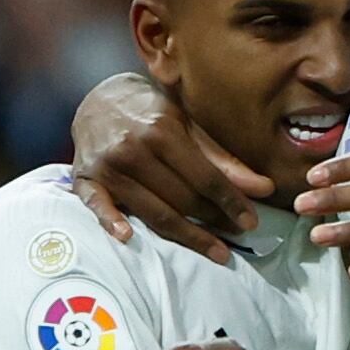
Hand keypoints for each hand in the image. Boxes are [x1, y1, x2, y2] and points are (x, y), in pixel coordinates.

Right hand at [70, 73, 271, 266]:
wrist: (97, 98)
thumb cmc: (150, 112)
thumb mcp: (187, 124)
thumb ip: (222, 158)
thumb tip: (263, 188)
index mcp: (161, 131)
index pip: (204, 177)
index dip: (231, 202)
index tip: (251, 221)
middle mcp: (133, 150)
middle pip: (182, 199)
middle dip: (214, 220)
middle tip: (238, 236)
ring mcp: (107, 167)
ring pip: (153, 212)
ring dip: (187, 236)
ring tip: (216, 251)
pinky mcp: (86, 180)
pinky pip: (98, 206)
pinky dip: (110, 221)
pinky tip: (128, 237)